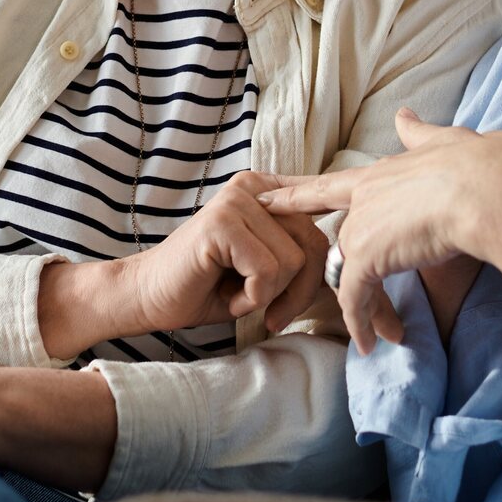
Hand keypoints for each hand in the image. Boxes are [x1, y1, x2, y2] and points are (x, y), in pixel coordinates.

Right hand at [39, 171, 329, 357]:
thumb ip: (300, 253)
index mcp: (270, 191)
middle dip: (302, 291)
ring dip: (270, 296)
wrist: (145, 298)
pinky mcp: (222, 222)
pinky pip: (268, 271)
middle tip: (272, 314)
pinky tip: (227, 295)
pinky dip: (253, 298)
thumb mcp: (267, 268)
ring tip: (238, 295)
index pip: (325, 224)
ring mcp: (237, 200)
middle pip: (317, 244)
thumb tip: (353, 264)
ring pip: (295, 261)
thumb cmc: (206, 288)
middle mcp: (256, 187)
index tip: (356, 302)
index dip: (337, 262)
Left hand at [257, 110, 501, 353]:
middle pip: (336, 239)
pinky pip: (354, 298)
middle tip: (286, 277)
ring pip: (347, 274)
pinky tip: (367, 342)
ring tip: (375, 332)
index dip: (296, 195)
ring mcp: (361, 227)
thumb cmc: (472, 163)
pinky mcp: (367, 256)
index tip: (265, 200)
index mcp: (377, 173)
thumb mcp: (442, 140)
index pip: (326, 187)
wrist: (481, 188)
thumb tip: (403, 116)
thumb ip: (418, 134)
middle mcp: (362, 199)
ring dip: (362, 306)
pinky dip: (360, 323)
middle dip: (322, 261)